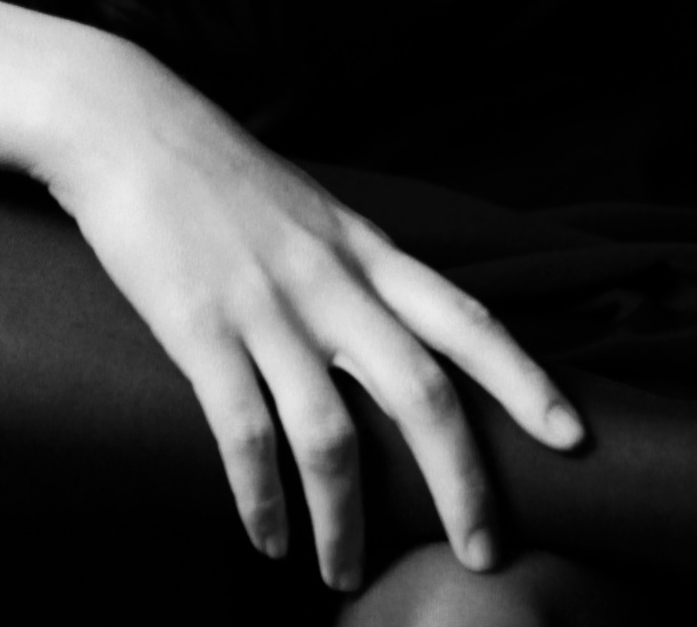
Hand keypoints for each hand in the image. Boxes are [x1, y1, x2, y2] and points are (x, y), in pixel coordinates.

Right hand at [41, 43, 584, 591]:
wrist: (123, 121)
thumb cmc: (213, 168)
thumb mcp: (307, 208)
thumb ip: (351, 266)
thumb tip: (388, 327)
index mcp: (361, 248)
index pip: (465, 317)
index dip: (524, 380)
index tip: (573, 437)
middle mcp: (328, 281)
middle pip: (422, 393)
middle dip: (463, 484)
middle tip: (483, 552)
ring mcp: (264, 306)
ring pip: (333, 435)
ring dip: (346, 520)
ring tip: (344, 575)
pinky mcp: (198, 327)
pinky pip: (242, 433)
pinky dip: (261, 498)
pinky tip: (266, 537)